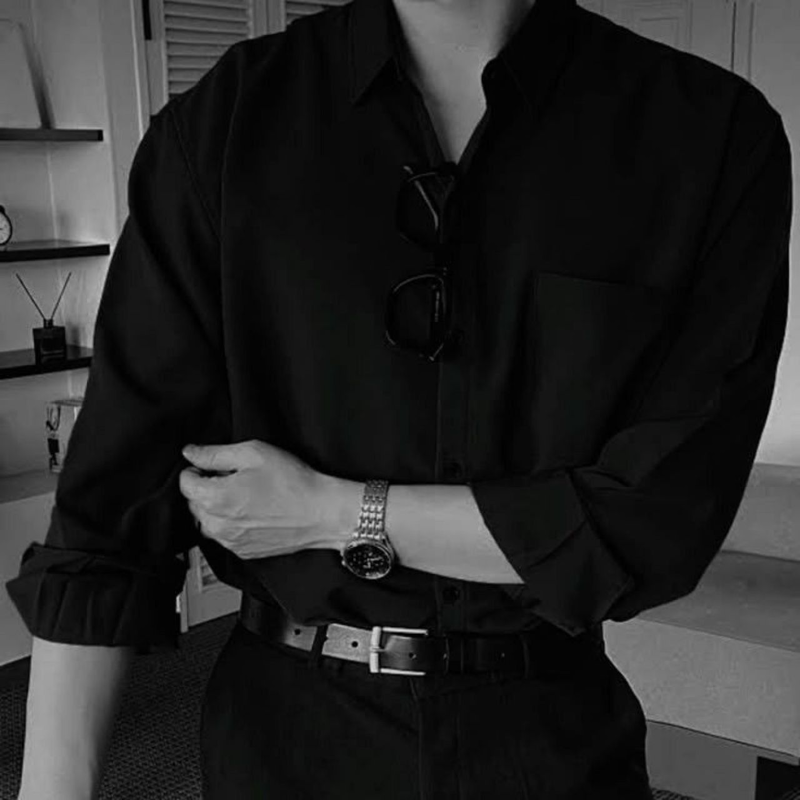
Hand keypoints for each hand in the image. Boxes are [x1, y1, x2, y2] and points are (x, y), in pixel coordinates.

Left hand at [179, 439, 332, 558]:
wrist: (321, 513)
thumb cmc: (292, 482)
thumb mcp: (253, 453)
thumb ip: (215, 453)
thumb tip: (190, 453)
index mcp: (215, 498)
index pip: (185, 483)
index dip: (197, 469)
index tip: (211, 465)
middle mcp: (218, 525)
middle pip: (194, 503)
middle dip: (206, 488)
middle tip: (233, 477)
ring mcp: (230, 542)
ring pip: (207, 521)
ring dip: (216, 507)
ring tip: (244, 495)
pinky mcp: (244, 552)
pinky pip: (225, 536)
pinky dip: (231, 524)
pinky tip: (253, 512)